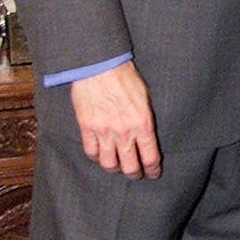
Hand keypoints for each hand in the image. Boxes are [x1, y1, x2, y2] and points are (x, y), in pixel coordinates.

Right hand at [71, 61, 161, 178]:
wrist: (100, 65)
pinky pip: (91, 152)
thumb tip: (146, 135)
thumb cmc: (125, 77)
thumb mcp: (145, 97)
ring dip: (114, 168)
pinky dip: (96, 157)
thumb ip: (145, 119)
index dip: (152, 170)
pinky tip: (100, 155)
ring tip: (117, 167)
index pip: (150, 158)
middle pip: (130, 167)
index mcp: (143, 124)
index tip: (152, 173)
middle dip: (134, 174)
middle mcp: (124, 132)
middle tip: (135, 174)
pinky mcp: (87, 127)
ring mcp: (104, 131)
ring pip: (108, 164)